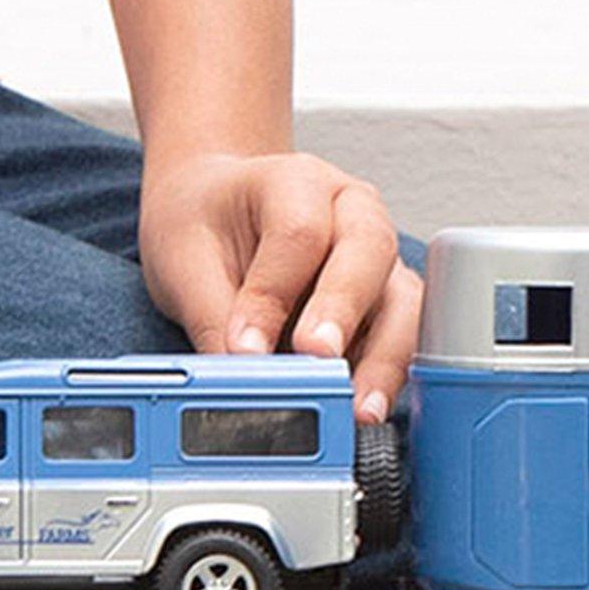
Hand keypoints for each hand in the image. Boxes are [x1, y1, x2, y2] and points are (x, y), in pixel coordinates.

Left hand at [137, 144, 422, 419]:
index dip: (272, 295)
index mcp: (297, 181)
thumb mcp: (186, 260)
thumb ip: (213, 319)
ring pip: (402, 297)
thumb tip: (236, 381)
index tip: (245, 348)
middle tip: (319, 358)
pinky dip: (389, 374)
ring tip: (358, 407)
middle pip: (369, 251)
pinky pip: (402, 335)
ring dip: (384, 356)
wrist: (218, 211)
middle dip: (344, 310)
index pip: (297, 233)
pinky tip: (365, 407)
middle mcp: (353, 211)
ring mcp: (376, 258)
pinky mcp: (385, 302)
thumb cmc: (206, 223)